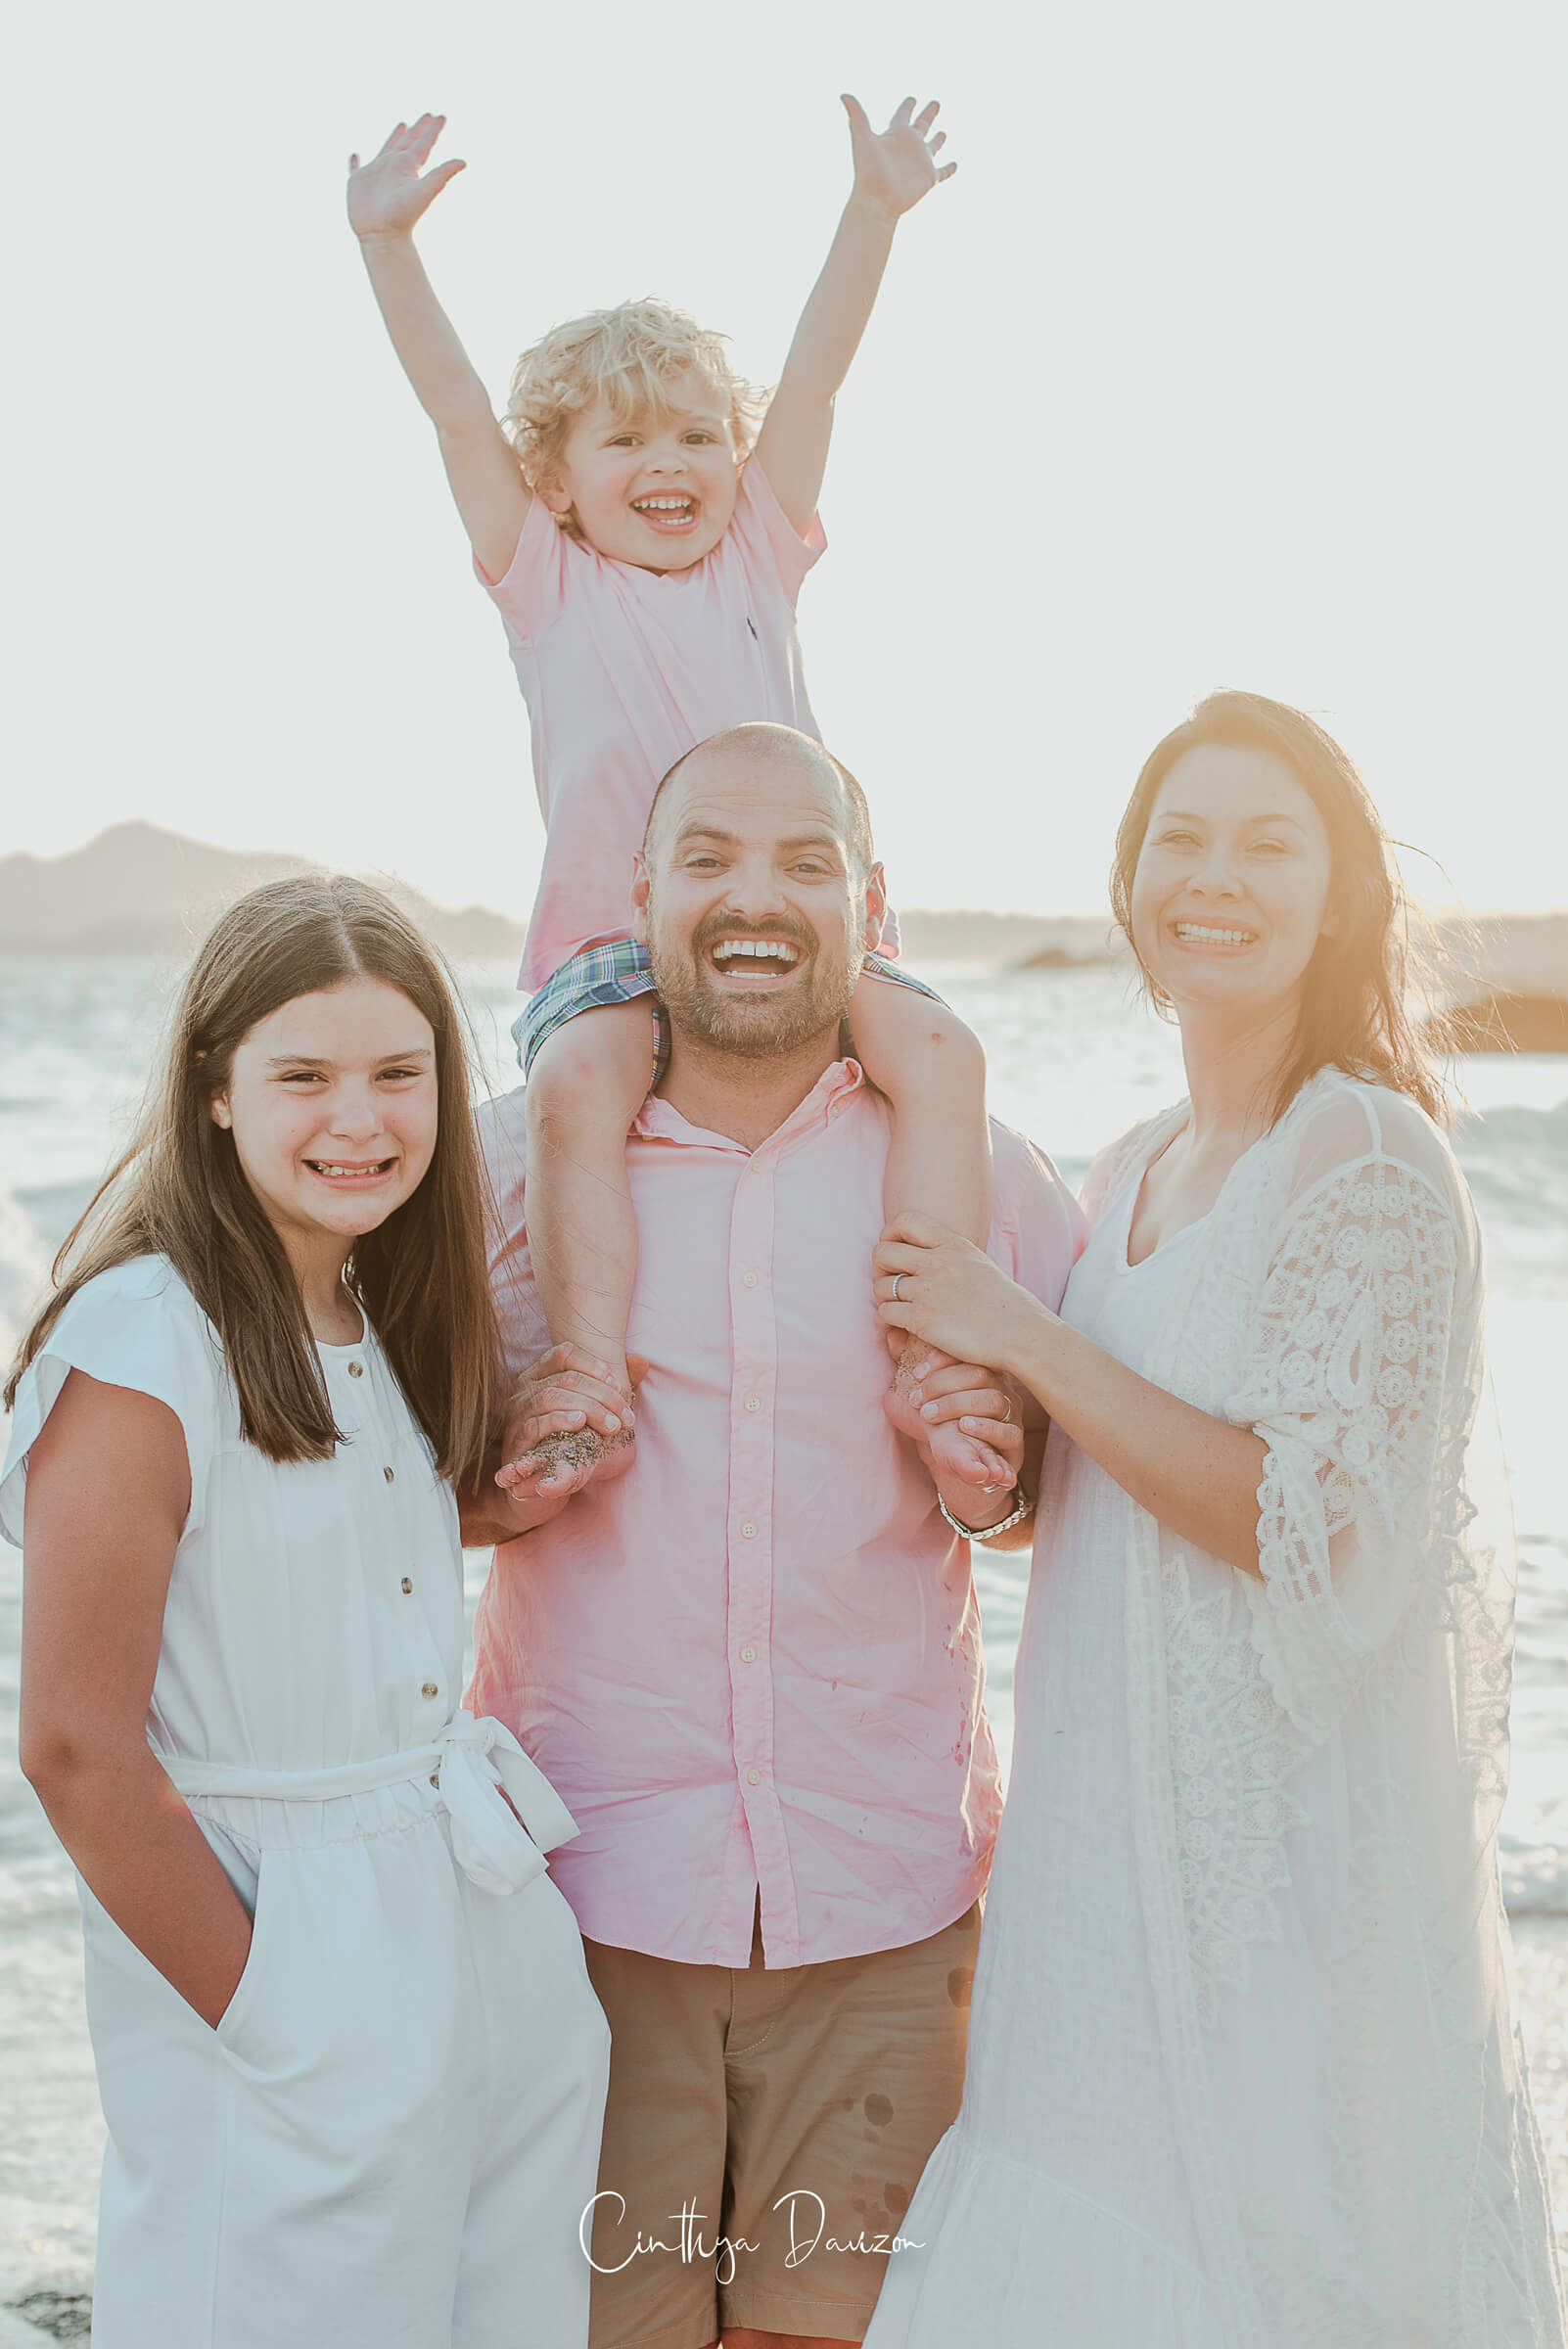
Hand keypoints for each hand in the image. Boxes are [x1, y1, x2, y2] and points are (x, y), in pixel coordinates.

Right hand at [347, 114, 464, 240]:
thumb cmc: (402, 215)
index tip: (442, 116)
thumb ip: (442, 175)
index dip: (433, 130)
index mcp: (409, 167)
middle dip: (419, 129)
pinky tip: (355, 155)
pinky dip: (354, 162)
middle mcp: (394, 167)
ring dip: (395, 136)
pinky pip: (355, 169)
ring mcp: (376, 174)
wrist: (382, 236)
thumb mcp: (424, 192)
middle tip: (428, 115)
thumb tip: (464, 161)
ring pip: (387, 148)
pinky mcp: (358, 183)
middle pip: (409, 142)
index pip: (424, 144)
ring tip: (403, 123)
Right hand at [495, 1345, 646, 1499]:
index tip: (619, 1385)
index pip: (564, 1354)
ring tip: (612, 1426)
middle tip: (627, 1417)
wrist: (542, 1485)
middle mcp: (524, 1390)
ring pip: (551, 1397)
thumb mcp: (593, 1413)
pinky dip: (560, 1420)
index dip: (592, 1364)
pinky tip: (580, 1423)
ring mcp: (516, 1415)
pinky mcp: (515, 1440)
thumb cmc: (569, 1443)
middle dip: (603, 1395)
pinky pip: (535, 1423)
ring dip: (589, 1409)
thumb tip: (641, 1360)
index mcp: (541, 1376)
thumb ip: (614, 1386)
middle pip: (566, 1378)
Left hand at [841, 94, 955, 222]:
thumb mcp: (862, 139)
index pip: (903, 115)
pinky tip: (956, 164)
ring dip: (939, 139)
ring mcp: (920, 162)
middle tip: (936, 102)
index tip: (912, 98)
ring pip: (933, 146)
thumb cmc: (868, 172)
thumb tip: (843, 94)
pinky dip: (950, 168)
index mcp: (895, 135)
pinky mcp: (929, 178)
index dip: (907, 106)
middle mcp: (909, 146)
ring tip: (943, 132)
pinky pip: (943, 172)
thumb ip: (857, 115)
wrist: (877, 201)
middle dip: (928, 113)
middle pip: (922, 125)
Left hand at [875, 1213, 1053, 1377]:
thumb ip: (953, 1256)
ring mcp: (928, 1290)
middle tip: (888, 1285)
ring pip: (879, 1287)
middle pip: (882, 1252)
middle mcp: (937, 1262)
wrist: (1020, 1333)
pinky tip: (897, 1329)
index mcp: (954, 1244)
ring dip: (882, 1300)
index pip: (905, 1221)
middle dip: (879, 1269)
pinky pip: (884, 1313)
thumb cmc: (1005, 1306)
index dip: (889, 1234)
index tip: (894, 1254)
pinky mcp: (922, 1319)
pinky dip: (885, 1322)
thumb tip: (929, 1254)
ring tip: (894, 1310)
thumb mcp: (980, 1265)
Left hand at [884, 1359, 1025, 1505]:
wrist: (961, 1475)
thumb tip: (892, 1333)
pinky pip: (1009, 1432)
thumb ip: (909, 1368)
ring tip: (931, 1415)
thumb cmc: (943, 1430)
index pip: (968, 1354)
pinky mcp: (1014, 1444)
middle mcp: (1000, 1390)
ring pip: (996, 1400)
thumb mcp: (922, 1399)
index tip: (916, 1373)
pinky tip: (963, 1427)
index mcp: (981, 1375)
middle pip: (981, 1374)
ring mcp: (1011, 1416)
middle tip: (917, 1401)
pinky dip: (986, 1428)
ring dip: (959, 1404)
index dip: (942, 1358)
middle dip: (944, 1384)